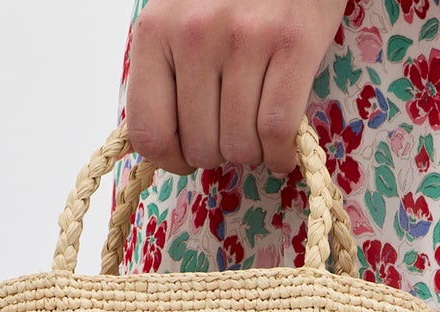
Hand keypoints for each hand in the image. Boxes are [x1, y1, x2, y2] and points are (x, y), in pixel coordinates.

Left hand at [125, 0, 350, 177]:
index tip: (189, 157)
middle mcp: (195, 33)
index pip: (148, 133)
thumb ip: (166, 74)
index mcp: (156, 30)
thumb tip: (165, 148)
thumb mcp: (179, 21)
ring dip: (254, 154)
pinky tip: (283, 147)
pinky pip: (278, 131)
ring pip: (241, 145)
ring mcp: (244, 38)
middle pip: (202, 146)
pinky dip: (282, 153)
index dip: (172, 160)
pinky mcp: (291, 43)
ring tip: (260, 131)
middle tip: (234, 130)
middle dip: (221, 152)